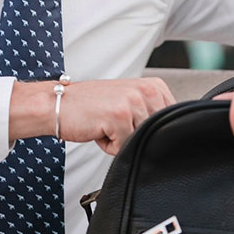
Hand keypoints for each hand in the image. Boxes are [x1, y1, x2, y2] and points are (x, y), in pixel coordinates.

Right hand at [11, 78, 175, 154]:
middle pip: (155, 134)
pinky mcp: (119, 117)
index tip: (129, 121)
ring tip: (105, 123)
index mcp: (154, 86)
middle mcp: (146, 90)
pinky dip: (108, 145)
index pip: (170, 123)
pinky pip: (122, 147)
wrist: (58, 104)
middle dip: (133, 136)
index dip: (147, 130)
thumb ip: (152, 113)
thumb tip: (175, 136)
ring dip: (120, 140)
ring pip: (139, 142)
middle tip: (113, 121)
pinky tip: (97, 128)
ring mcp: (133, 102)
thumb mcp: (129, 101)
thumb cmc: (92, 106)